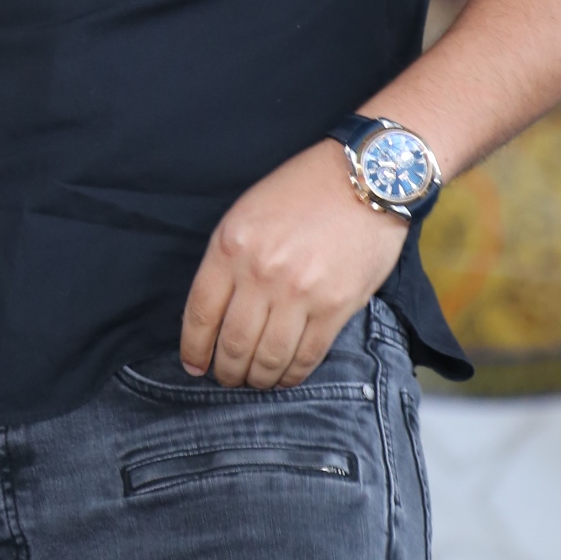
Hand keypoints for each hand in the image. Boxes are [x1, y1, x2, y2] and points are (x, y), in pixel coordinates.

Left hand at [180, 141, 409, 389]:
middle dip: (226, 371)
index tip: (194, 365)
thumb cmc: (303, 191)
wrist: (366, 178)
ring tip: (255, 381)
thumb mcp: (247, 213)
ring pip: (268, 357)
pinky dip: (292, 375)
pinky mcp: (336, 306)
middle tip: (227, 378)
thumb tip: (216, 313)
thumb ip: (229, 260)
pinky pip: (307, 356)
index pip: (201, 313)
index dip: (194, 348)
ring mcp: (300, 292)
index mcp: (231, 245)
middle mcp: (261, 272)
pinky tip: (286, 376)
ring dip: (258, 379)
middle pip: (233, 343)